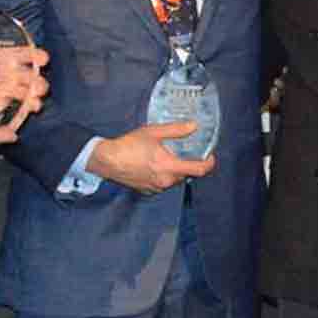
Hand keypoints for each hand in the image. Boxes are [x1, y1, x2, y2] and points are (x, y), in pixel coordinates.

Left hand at [0, 43, 50, 131]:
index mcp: (8, 58)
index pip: (25, 54)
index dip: (36, 56)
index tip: (43, 59)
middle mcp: (14, 72)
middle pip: (31, 76)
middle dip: (38, 82)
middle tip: (39, 87)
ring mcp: (13, 87)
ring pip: (29, 92)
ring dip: (34, 97)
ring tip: (34, 103)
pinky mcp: (7, 100)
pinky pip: (16, 104)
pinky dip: (18, 108)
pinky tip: (20, 110)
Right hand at [87, 122, 215, 194]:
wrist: (106, 160)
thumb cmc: (128, 145)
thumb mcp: (154, 132)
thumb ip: (176, 130)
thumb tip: (193, 126)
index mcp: (169, 167)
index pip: (199, 170)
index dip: (209, 163)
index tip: (210, 156)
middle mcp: (165, 181)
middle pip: (187, 175)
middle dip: (189, 164)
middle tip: (185, 152)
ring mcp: (156, 188)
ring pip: (175, 180)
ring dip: (175, 170)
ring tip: (167, 157)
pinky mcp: (148, 191)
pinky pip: (163, 184)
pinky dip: (164, 176)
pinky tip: (155, 165)